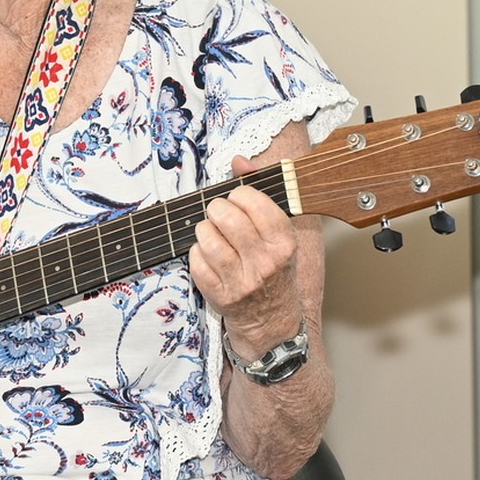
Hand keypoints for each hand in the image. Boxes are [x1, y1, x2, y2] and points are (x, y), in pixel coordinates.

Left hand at [188, 154, 304, 361]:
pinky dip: (197, 252)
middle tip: (219, 214)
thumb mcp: (277, 232)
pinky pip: (195, 260)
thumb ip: (259, 191)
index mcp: (284, 244)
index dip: (240, 195)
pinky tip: (208, 254)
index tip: (239, 200)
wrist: (271, 319)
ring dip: (204, 230)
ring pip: (207, 237)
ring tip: (212, 233)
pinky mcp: (219, 295)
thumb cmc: (273, 268)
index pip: (254, 202)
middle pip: (226, 217)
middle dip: (217, 208)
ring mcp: (240, 281)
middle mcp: (264, 263)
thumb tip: (238, 161)